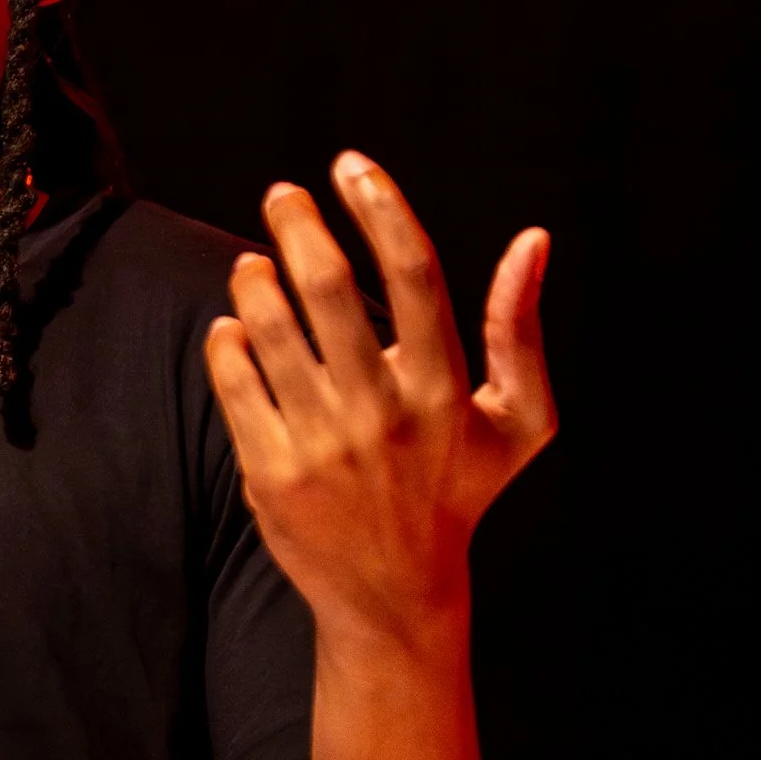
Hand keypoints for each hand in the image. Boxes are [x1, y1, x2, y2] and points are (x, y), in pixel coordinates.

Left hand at [204, 153, 554, 649]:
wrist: (395, 594)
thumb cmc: (458, 491)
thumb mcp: (517, 422)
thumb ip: (520, 329)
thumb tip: (533, 240)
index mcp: (445, 390)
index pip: (413, 273)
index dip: (380, 206)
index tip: (350, 165)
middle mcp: (383, 413)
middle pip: (326, 286)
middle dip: (297, 223)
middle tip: (282, 196)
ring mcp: (321, 443)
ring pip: (267, 325)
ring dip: (253, 277)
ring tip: (255, 264)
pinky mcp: (269, 471)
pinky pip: (232, 376)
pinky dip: (227, 337)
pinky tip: (236, 327)